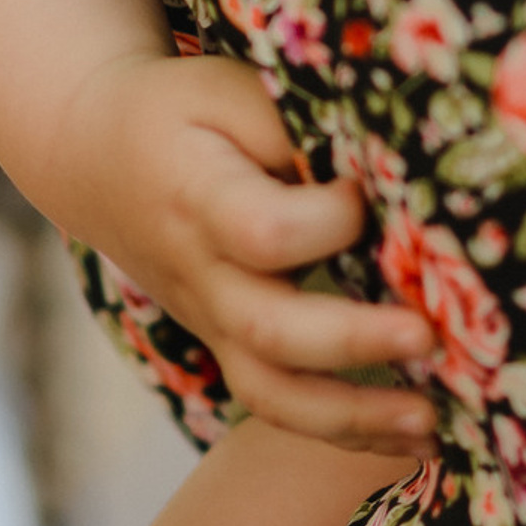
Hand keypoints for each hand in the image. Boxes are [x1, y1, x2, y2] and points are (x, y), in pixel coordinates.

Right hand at [55, 52, 438, 457]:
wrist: (94, 158)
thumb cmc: (178, 112)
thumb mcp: (224, 88)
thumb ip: (289, 122)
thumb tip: (373, 162)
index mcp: (198, 198)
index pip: (263, 230)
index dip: (328, 219)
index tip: (367, 191)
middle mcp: (201, 275)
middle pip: (269, 331)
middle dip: (353, 341)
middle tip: (427, 334)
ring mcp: (212, 322)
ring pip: (271, 393)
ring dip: (353, 417)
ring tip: (431, 422)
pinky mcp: (229, 346)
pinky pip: (280, 403)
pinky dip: (345, 428)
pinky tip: (413, 438)